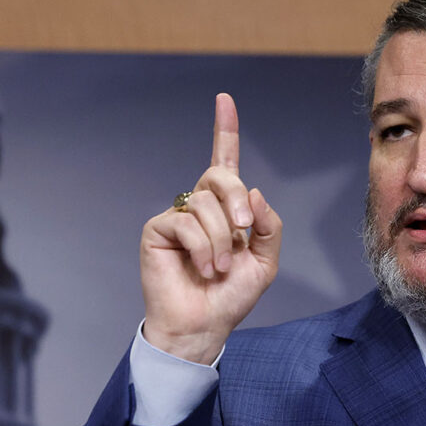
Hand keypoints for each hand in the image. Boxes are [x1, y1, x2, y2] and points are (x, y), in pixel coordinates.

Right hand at [139, 94, 281, 363]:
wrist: (205, 325)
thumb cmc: (232, 295)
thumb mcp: (265, 260)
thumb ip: (268, 225)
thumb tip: (254, 192)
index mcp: (227, 209)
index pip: (225, 162)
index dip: (225, 130)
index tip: (225, 100)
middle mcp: (201, 206)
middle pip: (221, 175)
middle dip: (237, 200)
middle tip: (244, 232)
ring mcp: (178, 216)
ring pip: (206, 204)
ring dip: (222, 240)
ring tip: (220, 268)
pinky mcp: (157, 229)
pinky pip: (186, 222)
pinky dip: (203, 248)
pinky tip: (205, 269)